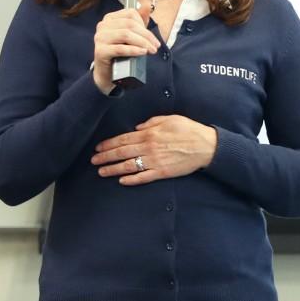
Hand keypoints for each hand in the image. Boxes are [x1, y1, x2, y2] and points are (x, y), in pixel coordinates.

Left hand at [91, 115, 217, 184]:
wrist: (206, 145)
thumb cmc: (188, 130)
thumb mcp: (169, 119)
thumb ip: (150, 122)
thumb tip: (136, 128)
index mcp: (149, 134)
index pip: (123, 139)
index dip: (109, 144)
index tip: (98, 147)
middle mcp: (149, 147)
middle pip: (122, 152)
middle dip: (106, 157)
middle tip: (93, 160)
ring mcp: (155, 161)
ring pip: (129, 166)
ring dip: (113, 169)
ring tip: (101, 172)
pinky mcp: (162, 172)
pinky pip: (144, 177)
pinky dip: (131, 179)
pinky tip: (121, 181)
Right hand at [92, 7, 158, 94]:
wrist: (107, 73)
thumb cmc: (119, 54)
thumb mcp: (131, 36)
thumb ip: (138, 21)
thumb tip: (146, 6)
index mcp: (109, 19)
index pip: (130, 14)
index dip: (144, 24)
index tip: (152, 37)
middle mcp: (102, 26)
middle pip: (129, 24)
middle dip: (146, 35)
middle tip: (155, 46)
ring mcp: (100, 38)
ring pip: (125, 35)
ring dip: (142, 42)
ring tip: (151, 50)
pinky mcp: (100, 51)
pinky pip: (120, 48)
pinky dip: (133, 50)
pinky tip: (142, 52)